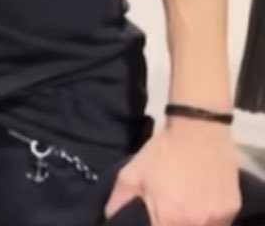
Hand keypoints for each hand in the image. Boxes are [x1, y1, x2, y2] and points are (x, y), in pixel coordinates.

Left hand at [105, 119, 240, 225]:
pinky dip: (211, 218)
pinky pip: (221, 223)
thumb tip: (112, 219)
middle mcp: (195, 224)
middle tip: (171, 211)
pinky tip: (203, 201)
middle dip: (174, 225)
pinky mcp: (233, 210)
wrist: (198, 129)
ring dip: (194, 223)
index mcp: (168, 218)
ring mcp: (217, 219)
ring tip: (187, 205)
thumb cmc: (162, 152)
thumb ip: (120, 201)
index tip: (156, 220)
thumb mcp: (132, 173)